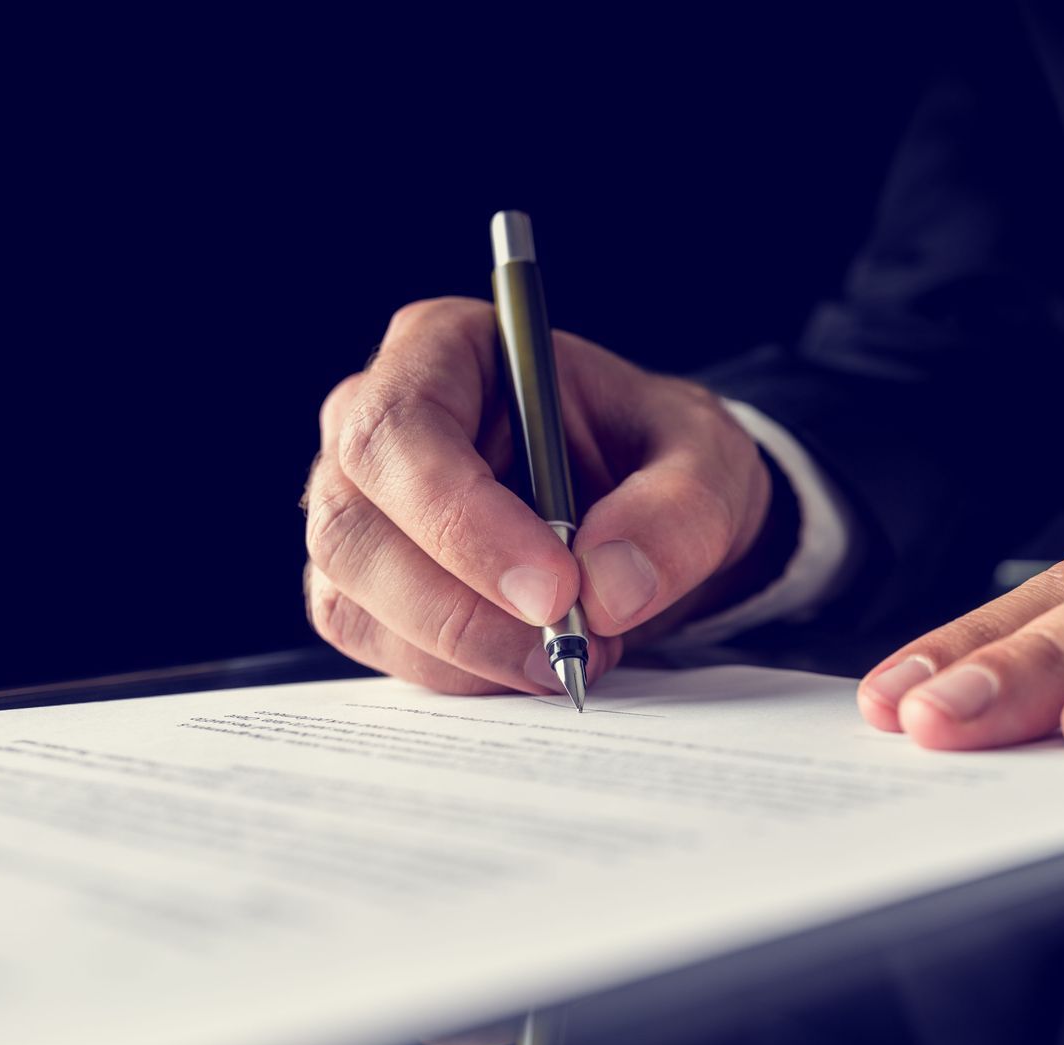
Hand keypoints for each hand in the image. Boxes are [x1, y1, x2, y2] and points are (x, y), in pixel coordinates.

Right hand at [302, 298, 771, 693]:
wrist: (652, 516)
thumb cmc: (662, 458)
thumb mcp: (709, 464)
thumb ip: (678, 512)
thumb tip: (609, 587)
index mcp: (444, 349)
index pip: (399, 428)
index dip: (461, 517)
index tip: (553, 589)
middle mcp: (377, 426)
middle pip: (354, 526)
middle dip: (463, 610)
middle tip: (570, 648)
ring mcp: (359, 511)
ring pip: (355, 599)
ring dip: (467, 653)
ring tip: (572, 656)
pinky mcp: (367, 588)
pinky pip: (379, 647)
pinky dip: (461, 675)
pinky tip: (534, 664)